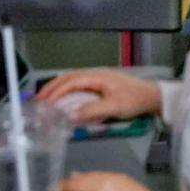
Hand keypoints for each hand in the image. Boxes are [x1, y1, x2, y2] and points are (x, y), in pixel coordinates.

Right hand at [35, 69, 161, 121]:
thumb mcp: (115, 107)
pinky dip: (66, 91)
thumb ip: (93, 111)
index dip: (56, 92)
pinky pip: (78, 85)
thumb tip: (70, 116)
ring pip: (72, 80)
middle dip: (51, 88)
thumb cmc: (135, 100)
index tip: (44, 103)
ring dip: (57, 89)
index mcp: (97, 76)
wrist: (152, 96)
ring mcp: (97, 79)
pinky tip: (61, 99)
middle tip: (37, 101)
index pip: (71, 82)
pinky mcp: (100, 85)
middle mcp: (95, 74)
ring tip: (45, 100)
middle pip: (68, 78)